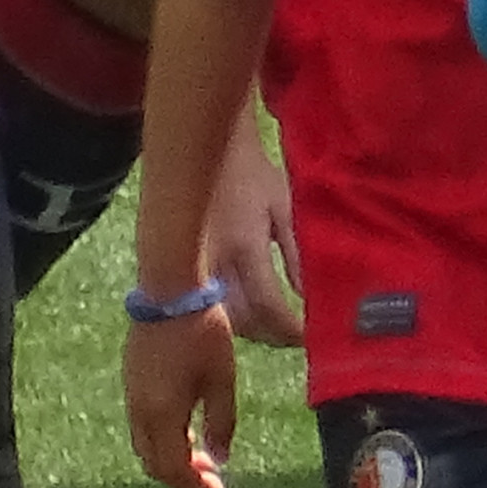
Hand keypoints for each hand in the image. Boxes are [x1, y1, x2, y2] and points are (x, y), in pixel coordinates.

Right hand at [122, 303, 240, 487]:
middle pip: (155, 464)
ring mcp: (131, 396)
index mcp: (161, 415)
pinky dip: (164, 440)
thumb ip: (221, 423)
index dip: (196, 487)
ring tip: (204, 459)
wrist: (169, 292)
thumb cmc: (203, 334)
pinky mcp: (131, 382)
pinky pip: (143, 426)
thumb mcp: (222, 380)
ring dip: (173, 460)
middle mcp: (139, 412)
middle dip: (183, 478)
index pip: (173, 469)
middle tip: (214, 481)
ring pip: (146, 446)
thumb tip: (221, 459)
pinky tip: (188, 432)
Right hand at [207, 118, 304, 346]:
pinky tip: (247, 314)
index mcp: (244, 247)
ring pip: (219, 320)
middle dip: (270, 336)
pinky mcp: (176, 267)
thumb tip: (309, 296)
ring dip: (248, 331)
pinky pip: (202, 308)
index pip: (268, 306)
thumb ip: (297, 254)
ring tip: (276, 328)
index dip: (290, 329)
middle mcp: (214, 264)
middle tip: (295, 337)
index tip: (310, 336)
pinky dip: (226, 318)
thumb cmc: (252, 174)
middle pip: (241, 322)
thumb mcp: (285, 206)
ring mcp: (191, 268)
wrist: (203, 150)